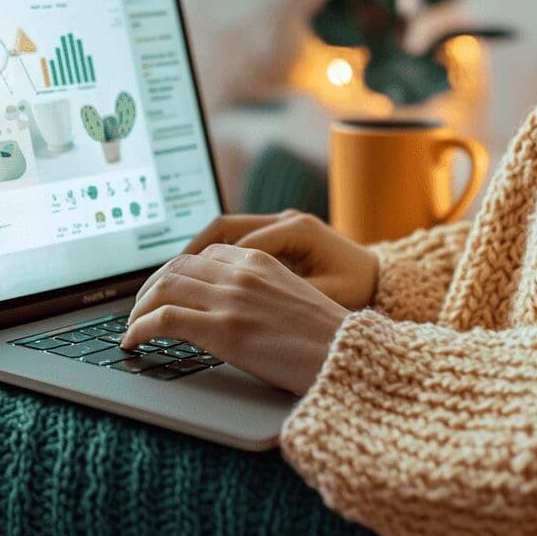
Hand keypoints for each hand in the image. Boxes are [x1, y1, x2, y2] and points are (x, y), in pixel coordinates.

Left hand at [123, 243, 348, 395]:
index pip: (202, 255)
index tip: (164, 289)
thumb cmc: (326, 338)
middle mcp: (242, 272)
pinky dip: (140, 328)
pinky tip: (134, 342)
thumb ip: (259, 291)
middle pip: (176, 268)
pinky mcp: (224, 330)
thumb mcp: (291, 298)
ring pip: (164, 289)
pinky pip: (165, 320)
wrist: (347, 357)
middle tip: (139, 310)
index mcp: (260, 260)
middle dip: (150, 289)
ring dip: (139, 309)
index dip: (175, 272)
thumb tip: (231, 307)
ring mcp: (232, 299)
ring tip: (132, 328)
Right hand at [182, 211, 378, 310]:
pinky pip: (234, 240)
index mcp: (298, 230)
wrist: (382, 281)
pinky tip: (193, 282)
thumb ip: (285, 300)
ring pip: (223, 231)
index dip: (202, 274)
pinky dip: (210, 258)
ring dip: (192, 256)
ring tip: (165, 285)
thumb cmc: (357, 294)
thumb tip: (238, 315)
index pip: (236, 247)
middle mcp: (285, 220)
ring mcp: (280, 224)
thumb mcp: (324, 300)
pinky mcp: (277, 236)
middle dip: (184, 259)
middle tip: (154, 291)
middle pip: (222, 229)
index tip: (173, 300)